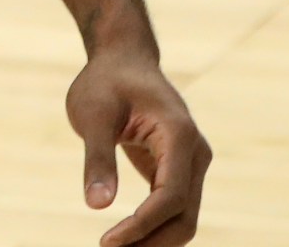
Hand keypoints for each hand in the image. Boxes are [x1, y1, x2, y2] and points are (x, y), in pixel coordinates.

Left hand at [68, 46, 210, 246]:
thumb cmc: (106, 81)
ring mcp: (192, 163)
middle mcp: (195, 152)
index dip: (141, 225)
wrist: (123, 59)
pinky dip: (153, 229)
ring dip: (153, 241)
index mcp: (178, 135)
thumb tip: (96, 206)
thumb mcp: (93, 114)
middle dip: (151, 242)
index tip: (107, 242)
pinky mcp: (180, 171)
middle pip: (184, 216)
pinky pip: (174, 209)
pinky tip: (126, 240)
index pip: (170, 196)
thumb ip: (98, 158)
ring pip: (183, 218)